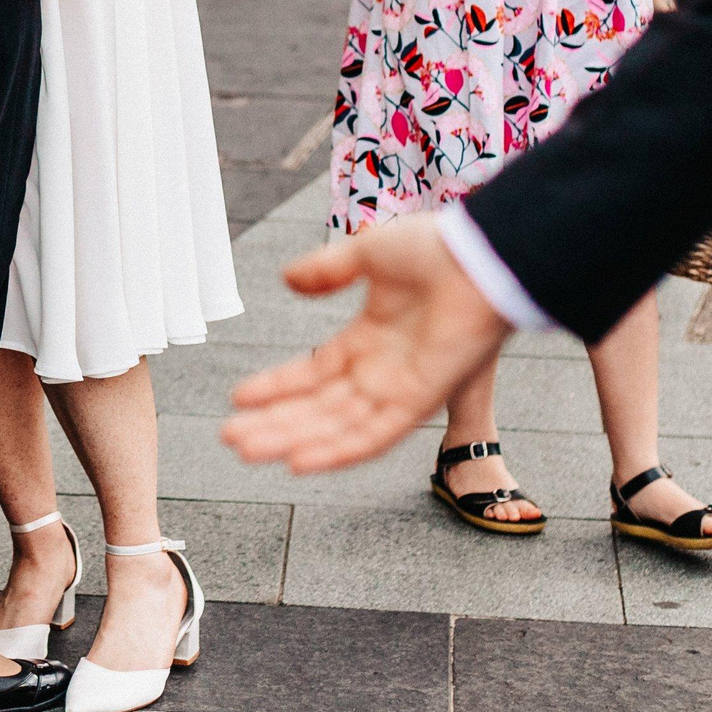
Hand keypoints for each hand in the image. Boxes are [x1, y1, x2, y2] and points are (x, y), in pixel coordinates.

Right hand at [223, 213, 513, 474]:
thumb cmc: (437, 249)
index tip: (239, 397)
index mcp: (370, 339)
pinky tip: (299, 462)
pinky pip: (372, 437)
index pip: (314, 373)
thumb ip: (326, 271)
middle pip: (318, 408)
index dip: (277, 386)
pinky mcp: (419, 400)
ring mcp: (399, 388)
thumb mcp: (367, 253)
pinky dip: (336, 451)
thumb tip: (286, 280)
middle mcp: (382, 370)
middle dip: (273, 422)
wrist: (481, 256)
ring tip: (246, 449)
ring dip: (291, 439)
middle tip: (229, 436)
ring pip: (336, 427)